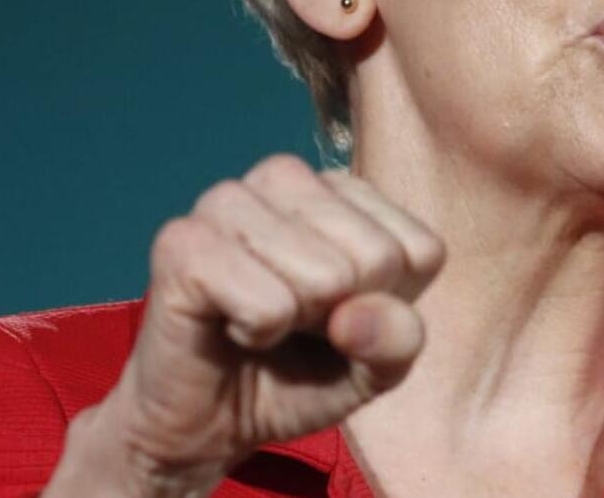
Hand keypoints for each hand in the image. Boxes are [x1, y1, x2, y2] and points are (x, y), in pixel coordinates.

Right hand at [45, 154, 444, 496]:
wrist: (206, 423)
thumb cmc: (297, 376)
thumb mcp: (374, 368)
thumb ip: (398, 340)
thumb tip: (363, 313)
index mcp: (344, 191)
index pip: (420, 250)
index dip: (389, 307)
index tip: (343, 316)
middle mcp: (286, 178)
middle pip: (376, 258)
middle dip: (343, 315)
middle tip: (298, 325)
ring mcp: (229, 200)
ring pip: (325, 276)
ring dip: (299, 324)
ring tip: (264, 320)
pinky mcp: (183, 241)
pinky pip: (267, 303)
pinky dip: (258, 333)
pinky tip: (232, 325)